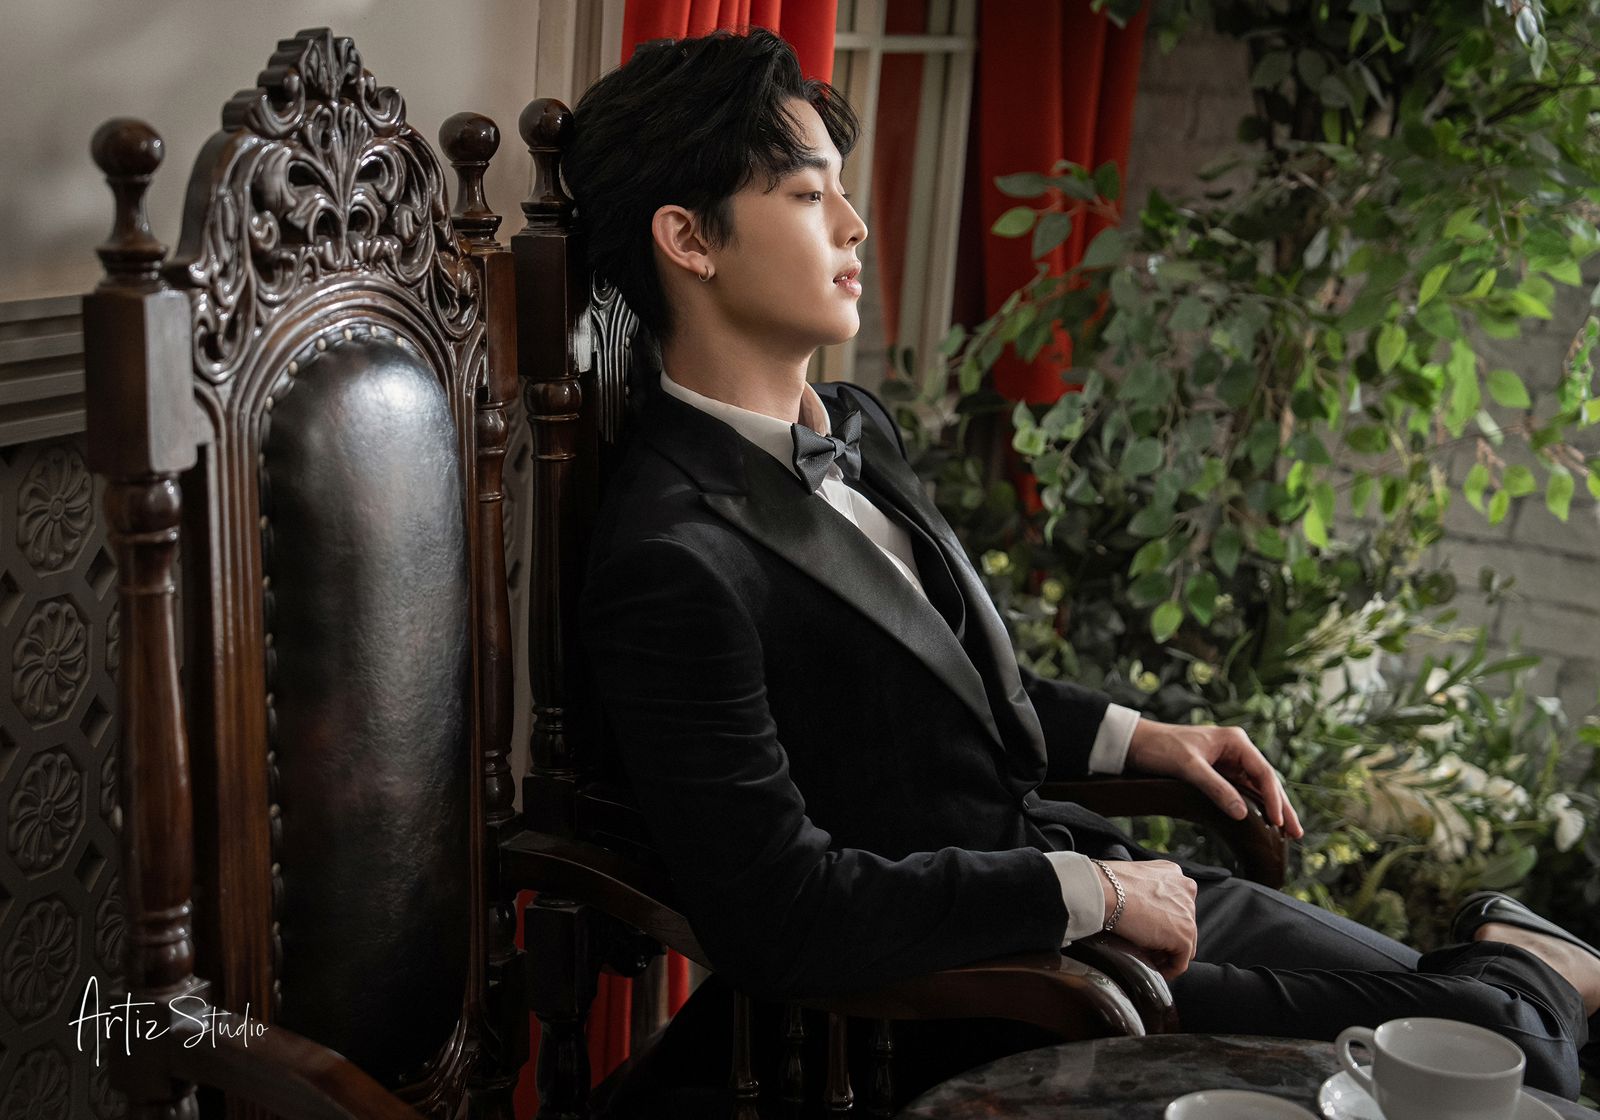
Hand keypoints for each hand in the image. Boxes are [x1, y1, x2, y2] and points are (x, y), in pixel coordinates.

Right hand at [1097, 858, 1196, 979]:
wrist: (1104, 891)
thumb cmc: (1107, 883)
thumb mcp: (1132, 878)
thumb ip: (1144, 890)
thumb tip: (1137, 908)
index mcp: (1173, 873)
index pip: (1175, 905)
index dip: (1163, 921)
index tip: (1147, 931)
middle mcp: (1186, 889)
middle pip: (1182, 923)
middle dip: (1167, 937)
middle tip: (1146, 948)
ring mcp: (1188, 913)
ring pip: (1184, 943)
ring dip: (1167, 953)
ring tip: (1148, 960)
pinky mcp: (1184, 935)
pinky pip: (1181, 961)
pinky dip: (1169, 970)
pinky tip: (1154, 971)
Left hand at [1125, 718, 1303, 838]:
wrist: (1136, 743)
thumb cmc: (1161, 748)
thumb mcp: (1189, 767)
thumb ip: (1216, 788)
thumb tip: (1242, 814)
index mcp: (1236, 742)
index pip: (1264, 772)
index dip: (1274, 799)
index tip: (1280, 822)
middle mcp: (1237, 751)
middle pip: (1266, 782)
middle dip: (1282, 807)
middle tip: (1297, 834)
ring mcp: (1229, 763)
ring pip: (1257, 789)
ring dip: (1271, 810)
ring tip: (1288, 834)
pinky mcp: (1220, 774)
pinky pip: (1242, 792)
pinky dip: (1253, 808)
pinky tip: (1263, 823)